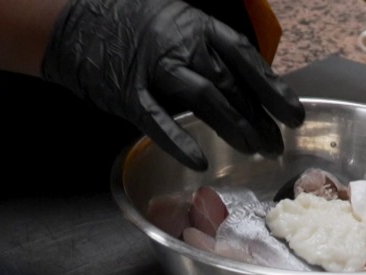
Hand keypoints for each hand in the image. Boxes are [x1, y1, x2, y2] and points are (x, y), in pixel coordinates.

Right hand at [40, 0, 304, 170]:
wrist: (71, 21)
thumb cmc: (130, 25)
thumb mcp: (176, 22)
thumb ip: (206, 51)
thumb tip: (243, 86)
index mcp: (196, 26)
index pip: (245, 59)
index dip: (273, 88)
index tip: (294, 114)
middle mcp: (180, 44)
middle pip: (231, 84)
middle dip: (259, 117)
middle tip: (278, 145)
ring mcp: (153, 69)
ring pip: (205, 99)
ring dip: (233, 127)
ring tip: (256, 151)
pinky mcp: (127, 94)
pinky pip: (158, 121)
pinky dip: (180, 140)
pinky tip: (199, 161)